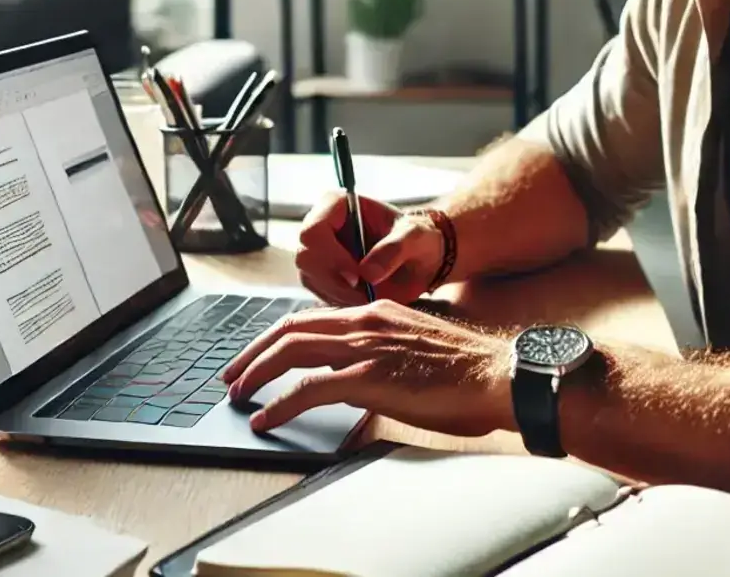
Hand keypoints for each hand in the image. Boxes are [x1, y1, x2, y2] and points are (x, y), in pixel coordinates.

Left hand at [221, 299, 514, 436]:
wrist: (498, 374)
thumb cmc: (467, 368)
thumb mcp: (417, 346)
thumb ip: (385, 350)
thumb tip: (361, 374)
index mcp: (376, 312)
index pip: (312, 317)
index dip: (277, 335)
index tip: (259, 353)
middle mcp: (365, 322)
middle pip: (290, 328)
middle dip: (253, 351)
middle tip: (232, 374)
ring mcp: (366, 348)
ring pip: (292, 351)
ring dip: (257, 373)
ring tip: (238, 394)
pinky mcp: (370, 378)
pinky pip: (310, 389)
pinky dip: (281, 403)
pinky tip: (267, 418)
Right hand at [294, 193, 443, 305]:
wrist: (420, 260)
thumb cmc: (418, 240)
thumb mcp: (415, 239)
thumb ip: (394, 249)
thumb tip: (367, 274)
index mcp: (336, 205)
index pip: (312, 232)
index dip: (331, 257)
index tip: (358, 277)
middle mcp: (320, 225)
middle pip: (306, 258)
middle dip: (335, 280)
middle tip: (366, 292)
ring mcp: (317, 251)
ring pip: (310, 278)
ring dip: (339, 293)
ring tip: (371, 294)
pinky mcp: (320, 275)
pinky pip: (319, 293)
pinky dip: (340, 301)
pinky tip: (364, 298)